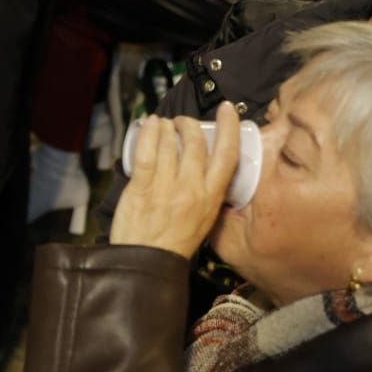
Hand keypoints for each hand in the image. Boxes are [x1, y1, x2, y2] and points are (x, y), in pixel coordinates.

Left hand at [109, 103, 239, 258]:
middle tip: (182, 121)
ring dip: (167, 127)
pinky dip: (148, 134)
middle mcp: (192, 189)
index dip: (229, 128)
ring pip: (170, 144)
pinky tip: (149, 125)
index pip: (227, 155)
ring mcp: (166, 187)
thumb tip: (206, 160)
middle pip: (195, 144)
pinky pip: (146, 153)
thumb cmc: (176, 240)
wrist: (147, 261)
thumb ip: (208, 191)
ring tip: (164, 124)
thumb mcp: (206, 217)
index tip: (227, 110)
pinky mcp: (142, 188)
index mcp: (212, 197)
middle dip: (188, 124)